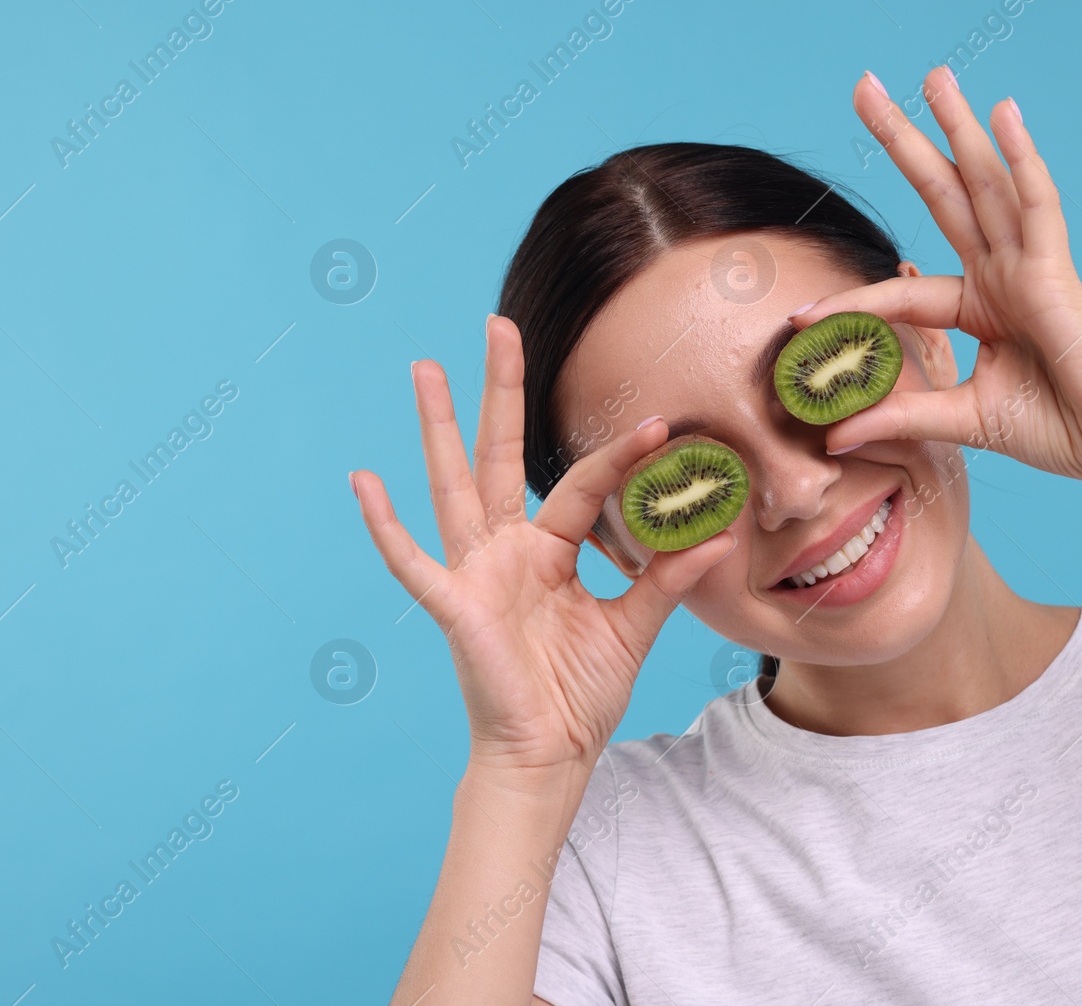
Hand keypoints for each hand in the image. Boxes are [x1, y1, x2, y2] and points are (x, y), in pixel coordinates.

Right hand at [350, 316, 736, 779]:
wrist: (550, 755)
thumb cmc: (579, 694)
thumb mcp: (632, 627)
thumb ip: (666, 578)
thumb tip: (717, 532)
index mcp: (546, 551)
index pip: (583, 485)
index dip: (620, 457)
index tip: (665, 428)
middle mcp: (505, 550)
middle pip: (500, 454)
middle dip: (499, 392)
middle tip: (498, 325)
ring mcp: (474, 573)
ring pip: (453, 485)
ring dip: (437, 428)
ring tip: (425, 368)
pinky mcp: (455, 607)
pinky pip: (414, 563)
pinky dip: (385, 525)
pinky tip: (364, 481)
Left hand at [795, 66, 1081, 489]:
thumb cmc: (1060, 429)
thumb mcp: (961, 419)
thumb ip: (901, 417)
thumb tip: (834, 436)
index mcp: (980, 307)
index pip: (900, 292)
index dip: (848, 304)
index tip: (797, 316)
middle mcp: (1001, 276)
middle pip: (943, 195)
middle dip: (905, 142)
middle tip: (864, 86)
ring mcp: (1029, 268)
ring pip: (986, 184)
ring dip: (959, 128)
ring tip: (933, 76)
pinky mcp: (1057, 273)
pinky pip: (1037, 206)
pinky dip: (1022, 159)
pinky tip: (1004, 112)